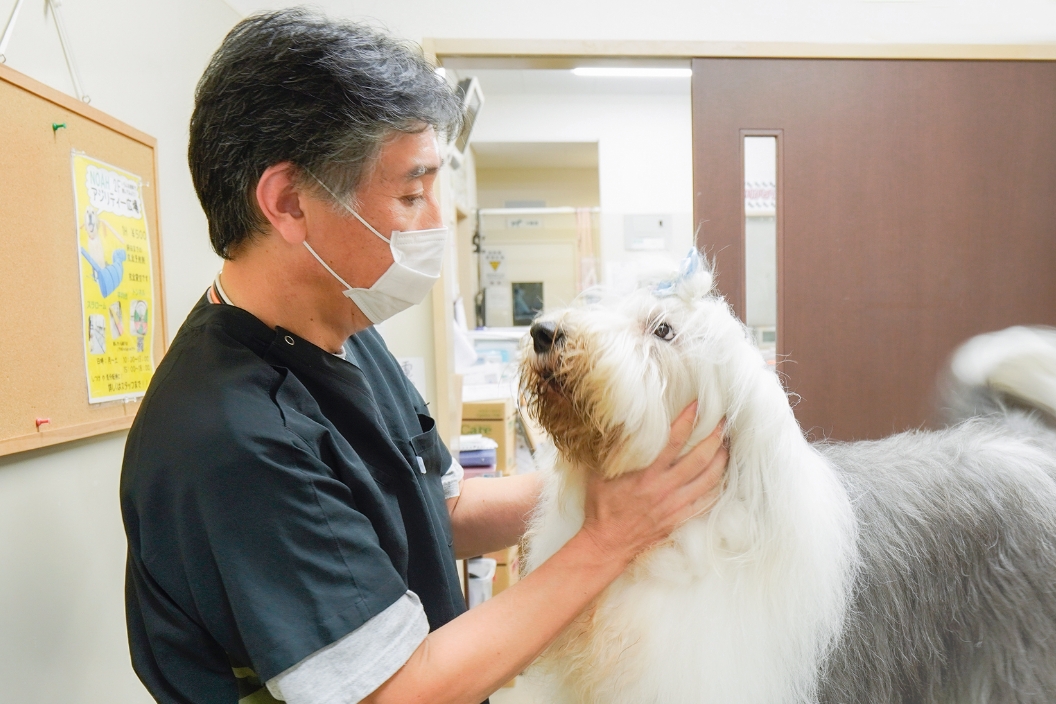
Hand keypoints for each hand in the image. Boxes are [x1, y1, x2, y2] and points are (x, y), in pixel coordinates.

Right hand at [579, 403, 727, 562]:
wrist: (607, 543)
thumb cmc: (601, 507)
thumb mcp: (599, 474)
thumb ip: (612, 452)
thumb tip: (620, 427)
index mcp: (646, 475)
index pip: (674, 441)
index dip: (687, 420)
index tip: (697, 405)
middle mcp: (665, 489)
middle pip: (699, 459)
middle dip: (714, 437)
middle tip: (723, 422)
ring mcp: (675, 505)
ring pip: (708, 480)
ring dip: (721, 460)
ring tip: (727, 445)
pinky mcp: (680, 519)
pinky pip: (707, 502)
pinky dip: (717, 488)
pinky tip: (722, 477)